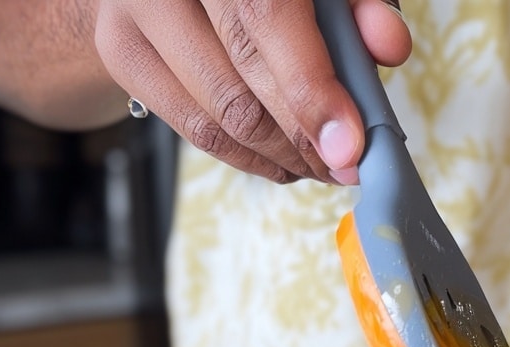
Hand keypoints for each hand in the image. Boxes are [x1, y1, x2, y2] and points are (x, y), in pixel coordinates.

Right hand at [94, 0, 410, 181]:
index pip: (267, 12)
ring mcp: (135, 5)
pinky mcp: (119, 49)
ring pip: (221, 112)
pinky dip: (249, 158)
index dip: (311, 85)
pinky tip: (283, 163)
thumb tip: (389, 45)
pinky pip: (195, 130)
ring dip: (282, 155)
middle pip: (244, 70)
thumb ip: (357, 4)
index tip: (349, 145)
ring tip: (320, 166)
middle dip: (305, 134)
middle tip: (347, 166)